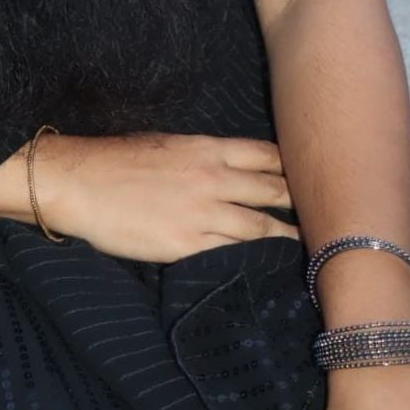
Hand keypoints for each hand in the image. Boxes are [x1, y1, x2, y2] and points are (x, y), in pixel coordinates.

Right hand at [35, 130, 299, 261]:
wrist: (80, 183)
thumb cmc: (117, 159)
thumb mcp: (167, 143)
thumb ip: (203, 155)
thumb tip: (226, 166)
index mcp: (207, 148)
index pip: (266, 155)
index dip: (292, 166)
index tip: (313, 175)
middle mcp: (213, 179)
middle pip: (274, 189)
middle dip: (301, 201)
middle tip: (329, 213)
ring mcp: (203, 214)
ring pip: (261, 226)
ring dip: (287, 235)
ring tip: (311, 246)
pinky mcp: (188, 245)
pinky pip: (232, 253)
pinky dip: (255, 258)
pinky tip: (269, 266)